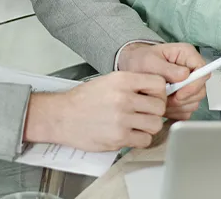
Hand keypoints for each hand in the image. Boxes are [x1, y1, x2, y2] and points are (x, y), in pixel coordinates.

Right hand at [24, 72, 166, 151]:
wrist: (61, 117)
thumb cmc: (82, 101)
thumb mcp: (108, 81)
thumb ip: (132, 84)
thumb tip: (156, 92)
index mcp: (122, 80)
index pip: (159, 83)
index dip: (159, 93)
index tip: (153, 98)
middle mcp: (123, 98)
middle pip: (160, 106)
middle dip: (155, 112)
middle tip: (145, 114)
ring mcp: (121, 119)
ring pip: (156, 125)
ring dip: (149, 127)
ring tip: (137, 125)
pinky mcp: (118, 137)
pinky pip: (145, 140)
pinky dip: (140, 139)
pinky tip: (130, 134)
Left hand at [117, 43, 207, 119]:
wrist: (132, 70)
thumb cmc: (140, 61)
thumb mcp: (149, 61)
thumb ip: (167, 68)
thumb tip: (184, 75)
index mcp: (187, 55)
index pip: (203, 70)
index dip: (194, 85)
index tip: (179, 94)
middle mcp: (191, 70)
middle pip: (200, 90)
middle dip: (184, 99)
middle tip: (166, 99)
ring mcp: (189, 86)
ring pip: (194, 103)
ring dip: (177, 107)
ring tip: (160, 101)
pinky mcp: (184, 98)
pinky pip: (186, 112)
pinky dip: (174, 113)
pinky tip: (162, 106)